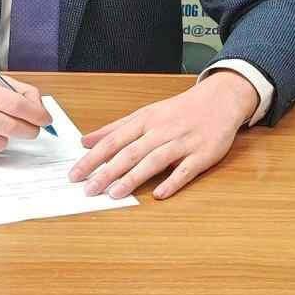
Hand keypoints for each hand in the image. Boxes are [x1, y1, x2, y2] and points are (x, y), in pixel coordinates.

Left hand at [69, 71, 256, 200]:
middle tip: (88, 189)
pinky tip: (159, 194)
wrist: (219, 100)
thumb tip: (84, 141)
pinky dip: (173, 181)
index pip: (113, 140)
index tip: (75, 174)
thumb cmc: (178, 111)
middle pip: (131, 152)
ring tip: (115, 193)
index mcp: (145, 121)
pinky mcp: (203, 154)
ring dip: (134, 177)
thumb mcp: (144, 114)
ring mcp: (183, 143)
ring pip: (155, 160)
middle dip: (108, 171)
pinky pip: (186, 170)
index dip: (93, 158)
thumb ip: (114, 129)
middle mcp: (161, 131)